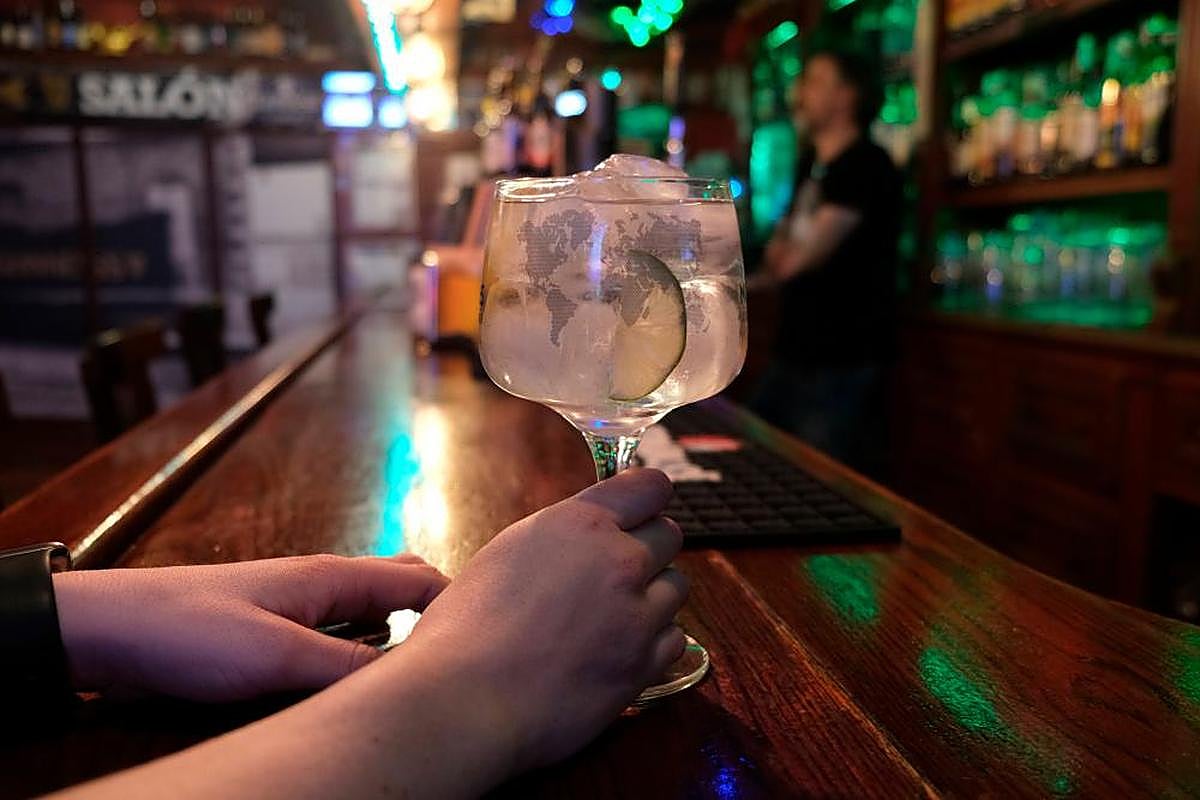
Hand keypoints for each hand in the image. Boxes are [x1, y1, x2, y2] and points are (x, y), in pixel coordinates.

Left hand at [53, 554, 448, 700]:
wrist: (108, 629)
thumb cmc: (188, 631)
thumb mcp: (274, 658)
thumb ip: (343, 666)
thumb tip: (408, 678)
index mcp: (331, 576)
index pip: (419, 577)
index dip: (461, 602)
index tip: (491, 637)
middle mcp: (323, 584)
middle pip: (401, 586)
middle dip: (438, 612)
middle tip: (465, 652)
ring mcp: (300, 605)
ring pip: (371, 612)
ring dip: (401, 632)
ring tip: (427, 667)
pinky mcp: (277, 630)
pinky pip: (342, 634)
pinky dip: (366, 649)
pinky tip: (366, 677)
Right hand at [402, 468, 687, 774]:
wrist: (466, 698)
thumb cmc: (468, 627)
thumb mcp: (511, 550)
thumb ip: (564, 534)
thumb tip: (594, 531)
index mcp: (581, 523)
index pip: (651, 487)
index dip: (646, 498)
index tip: (639, 510)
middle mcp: (618, 561)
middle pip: (670, 535)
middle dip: (648, 548)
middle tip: (616, 571)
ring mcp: (636, 615)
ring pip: (676, 586)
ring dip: (652, 596)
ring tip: (612, 615)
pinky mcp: (643, 664)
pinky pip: (674, 638)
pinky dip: (654, 642)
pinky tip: (618, 649)